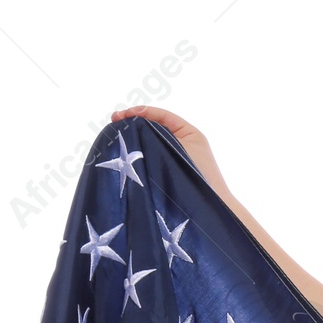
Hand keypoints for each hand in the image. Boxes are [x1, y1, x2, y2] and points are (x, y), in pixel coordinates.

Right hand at [111, 104, 226, 190]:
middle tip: (114, 122)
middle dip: (134, 122)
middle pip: (154, 126)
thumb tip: (137, 122)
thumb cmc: (201, 177)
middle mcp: (182, 142)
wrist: (208, 210)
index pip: (161, 115)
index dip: (139, 112)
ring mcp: (174, 157)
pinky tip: (126, 154)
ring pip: (151, 141)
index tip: (120, 116)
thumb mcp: (181, 147)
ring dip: (135, 138)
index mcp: (189, 133)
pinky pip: (152, 156)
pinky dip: (140, 153)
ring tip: (116, 136)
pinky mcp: (168, 172)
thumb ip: (162, 132)